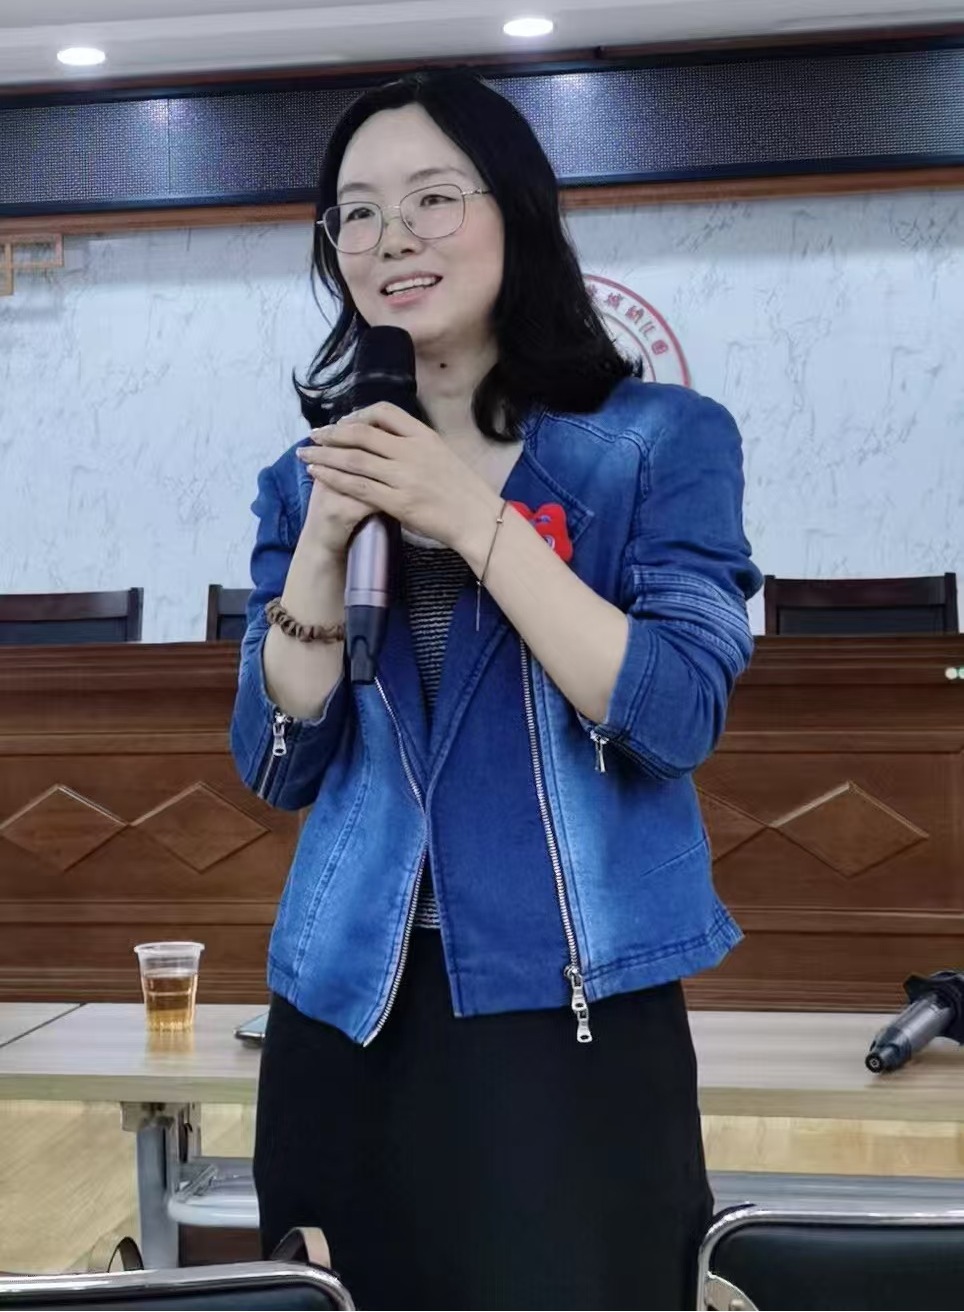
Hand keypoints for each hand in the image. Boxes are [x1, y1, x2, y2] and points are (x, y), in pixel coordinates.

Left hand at [295, 403, 501, 556]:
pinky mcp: (397, 502)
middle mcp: (411, 451)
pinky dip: (334, 478)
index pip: (385, 412)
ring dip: (325, 455)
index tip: (344, 423)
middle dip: (332, 434)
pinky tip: (318, 474)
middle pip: (361, 434)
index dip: (358, 415)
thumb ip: (416, 445)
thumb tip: (389, 441)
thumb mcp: (443, 454)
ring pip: (354, 459)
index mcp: (424, 436)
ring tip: (305, 454)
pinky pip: (357, 486)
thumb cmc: (464, 491)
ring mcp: (403, 477)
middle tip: (313, 436)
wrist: (478, 519)